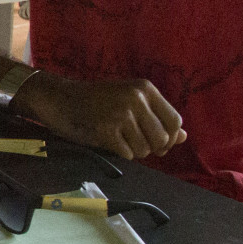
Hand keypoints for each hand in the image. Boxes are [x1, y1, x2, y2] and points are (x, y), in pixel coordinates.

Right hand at [17, 73, 186, 160]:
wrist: (59, 99)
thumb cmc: (95, 102)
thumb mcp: (129, 103)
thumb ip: (156, 118)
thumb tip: (184, 137)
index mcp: (145, 89)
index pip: (175, 121)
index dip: (170, 138)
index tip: (156, 142)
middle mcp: (136, 99)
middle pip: (162, 139)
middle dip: (150, 147)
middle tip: (131, 140)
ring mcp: (121, 113)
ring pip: (144, 149)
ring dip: (132, 150)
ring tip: (117, 138)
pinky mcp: (106, 129)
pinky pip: (126, 154)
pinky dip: (118, 153)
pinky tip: (106, 140)